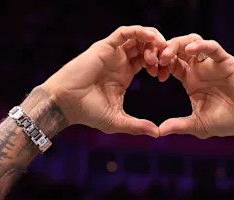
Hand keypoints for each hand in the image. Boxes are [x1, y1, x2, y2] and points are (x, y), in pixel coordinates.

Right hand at [41, 25, 166, 136]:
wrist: (65, 104)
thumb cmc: (88, 113)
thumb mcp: (118, 121)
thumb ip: (138, 126)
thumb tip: (157, 134)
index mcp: (125, 74)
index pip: (148, 61)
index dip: (161, 65)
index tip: (166, 75)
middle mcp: (119, 61)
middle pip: (146, 46)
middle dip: (160, 51)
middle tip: (167, 61)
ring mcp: (112, 52)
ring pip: (138, 37)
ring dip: (152, 40)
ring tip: (163, 49)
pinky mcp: (104, 46)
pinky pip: (125, 33)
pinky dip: (139, 31)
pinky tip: (151, 38)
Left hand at [156, 34, 233, 138]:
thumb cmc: (227, 122)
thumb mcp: (198, 125)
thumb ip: (179, 125)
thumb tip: (159, 132)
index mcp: (190, 80)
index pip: (170, 64)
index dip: (159, 64)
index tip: (152, 72)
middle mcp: (199, 68)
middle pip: (177, 49)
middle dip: (163, 50)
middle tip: (154, 60)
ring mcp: (212, 63)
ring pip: (192, 41)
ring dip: (177, 44)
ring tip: (167, 55)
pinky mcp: (225, 61)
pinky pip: (212, 47)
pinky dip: (200, 46)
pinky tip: (189, 51)